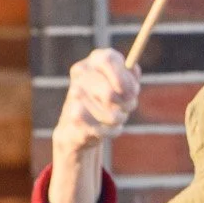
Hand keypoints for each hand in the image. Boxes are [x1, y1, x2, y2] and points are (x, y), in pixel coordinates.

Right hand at [47, 48, 140, 202]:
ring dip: (117, 120)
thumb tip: (136, 69)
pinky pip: (96, 130)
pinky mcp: (67, 130)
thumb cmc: (104, 114)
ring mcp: (69, 104)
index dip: (123, 74)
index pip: (106, 57)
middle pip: (109, 86)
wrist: (77, 145)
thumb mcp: (120, 95)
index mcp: (90, 67)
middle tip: (128, 108)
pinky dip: (106, 134)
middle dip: (125, 102)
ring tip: (115, 124)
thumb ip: (129, 80)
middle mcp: (76, 81)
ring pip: (106, 110)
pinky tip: (103, 136)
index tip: (133, 90)